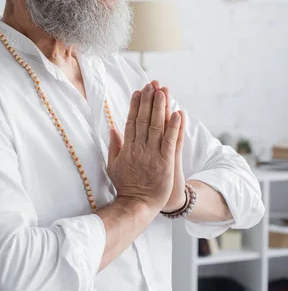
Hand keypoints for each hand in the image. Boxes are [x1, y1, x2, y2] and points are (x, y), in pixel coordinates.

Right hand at [107, 83, 181, 214]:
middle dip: (148, 101)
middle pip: (143, 119)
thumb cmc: (125, 186)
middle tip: (151, 85)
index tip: (137, 92)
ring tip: (163, 91)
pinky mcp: (166, 162)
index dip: (134, 105)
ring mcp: (153, 154)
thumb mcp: (113, 165)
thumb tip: (112, 128)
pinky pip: (171, 141)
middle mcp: (139, 148)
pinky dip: (174, 127)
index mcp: (127, 148)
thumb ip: (114, 146)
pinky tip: (177, 113)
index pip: (131, 121)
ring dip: (160, 108)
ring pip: (156, 126)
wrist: (137, 205)